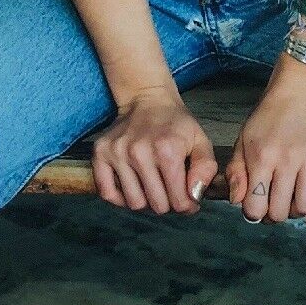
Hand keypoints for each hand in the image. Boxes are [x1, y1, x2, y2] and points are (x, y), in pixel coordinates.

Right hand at [91, 88, 218, 215]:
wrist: (147, 99)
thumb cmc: (175, 123)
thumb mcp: (200, 140)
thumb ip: (205, 169)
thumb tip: (194, 196)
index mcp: (167, 149)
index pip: (178, 201)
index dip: (187, 205)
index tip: (188, 199)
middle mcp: (139, 152)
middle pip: (156, 206)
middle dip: (168, 204)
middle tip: (171, 192)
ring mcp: (117, 152)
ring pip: (133, 203)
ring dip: (146, 201)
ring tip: (153, 187)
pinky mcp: (100, 153)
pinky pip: (107, 193)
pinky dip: (120, 198)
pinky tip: (133, 188)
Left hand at [225, 87, 305, 226]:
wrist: (299, 92)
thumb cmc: (268, 118)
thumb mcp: (243, 140)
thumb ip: (236, 172)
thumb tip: (237, 203)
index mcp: (262, 156)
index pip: (256, 205)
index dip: (253, 214)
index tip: (256, 209)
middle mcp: (287, 159)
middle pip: (280, 211)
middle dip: (274, 215)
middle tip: (273, 205)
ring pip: (304, 206)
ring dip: (296, 212)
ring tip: (291, 202)